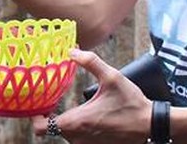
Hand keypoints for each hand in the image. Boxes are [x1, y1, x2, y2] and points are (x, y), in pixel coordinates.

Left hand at [31, 50, 150, 141]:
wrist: (151, 125)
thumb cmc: (131, 102)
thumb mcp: (112, 76)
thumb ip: (90, 62)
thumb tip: (71, 51)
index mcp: (78, 121)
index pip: (41, 128)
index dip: (36, 117)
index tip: (40, 104)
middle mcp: (79, 137)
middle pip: (53, 130)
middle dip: (52, 116)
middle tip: (54, 99)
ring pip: (66, 135)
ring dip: (66, 123)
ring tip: (71, 107)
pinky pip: (79, 140)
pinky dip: (78, 130)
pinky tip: (86, 117)